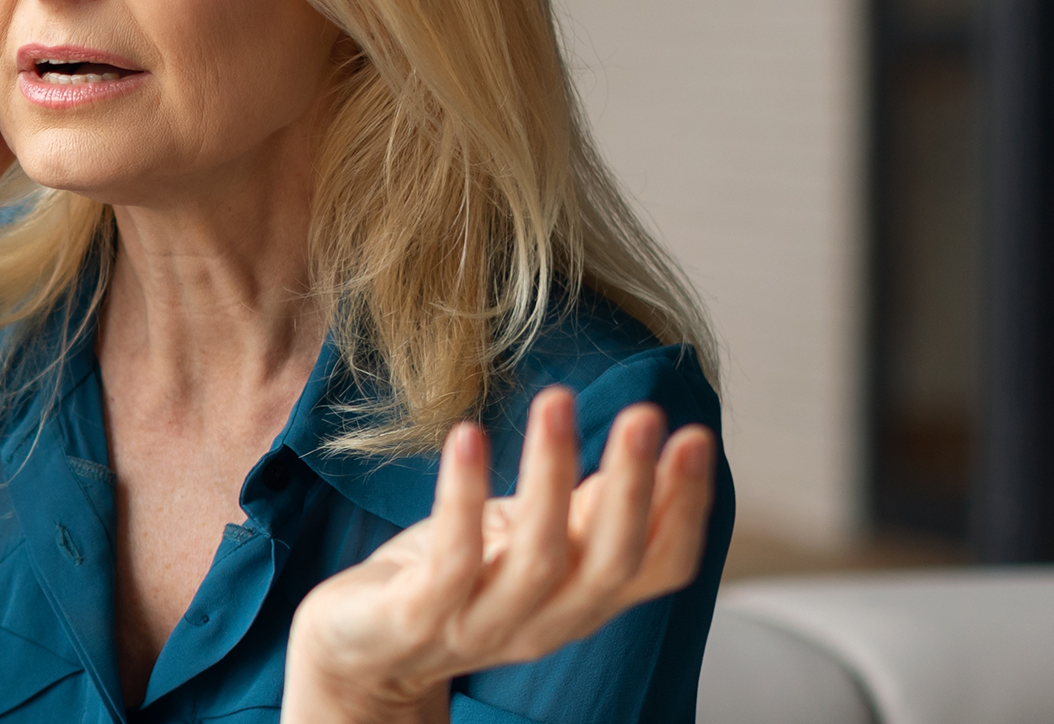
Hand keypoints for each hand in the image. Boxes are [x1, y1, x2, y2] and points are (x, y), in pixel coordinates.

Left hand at [283, 390, 715, 723]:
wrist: (357, 651)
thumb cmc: (449, 579)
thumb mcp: (525, 543)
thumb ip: (582, 513)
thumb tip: (647, 447)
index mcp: (579, 601)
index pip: (657, 567)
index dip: (685, 509)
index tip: (695, 436)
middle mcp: (544, 622)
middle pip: (610, 565)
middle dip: (633, 488)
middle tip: (645, 414)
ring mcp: (481, 625)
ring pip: (537, 559)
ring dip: (551, 477)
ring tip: (557, 402)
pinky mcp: (419, 617)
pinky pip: (453, 559)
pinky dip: (463, 497)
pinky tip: (469, 437)